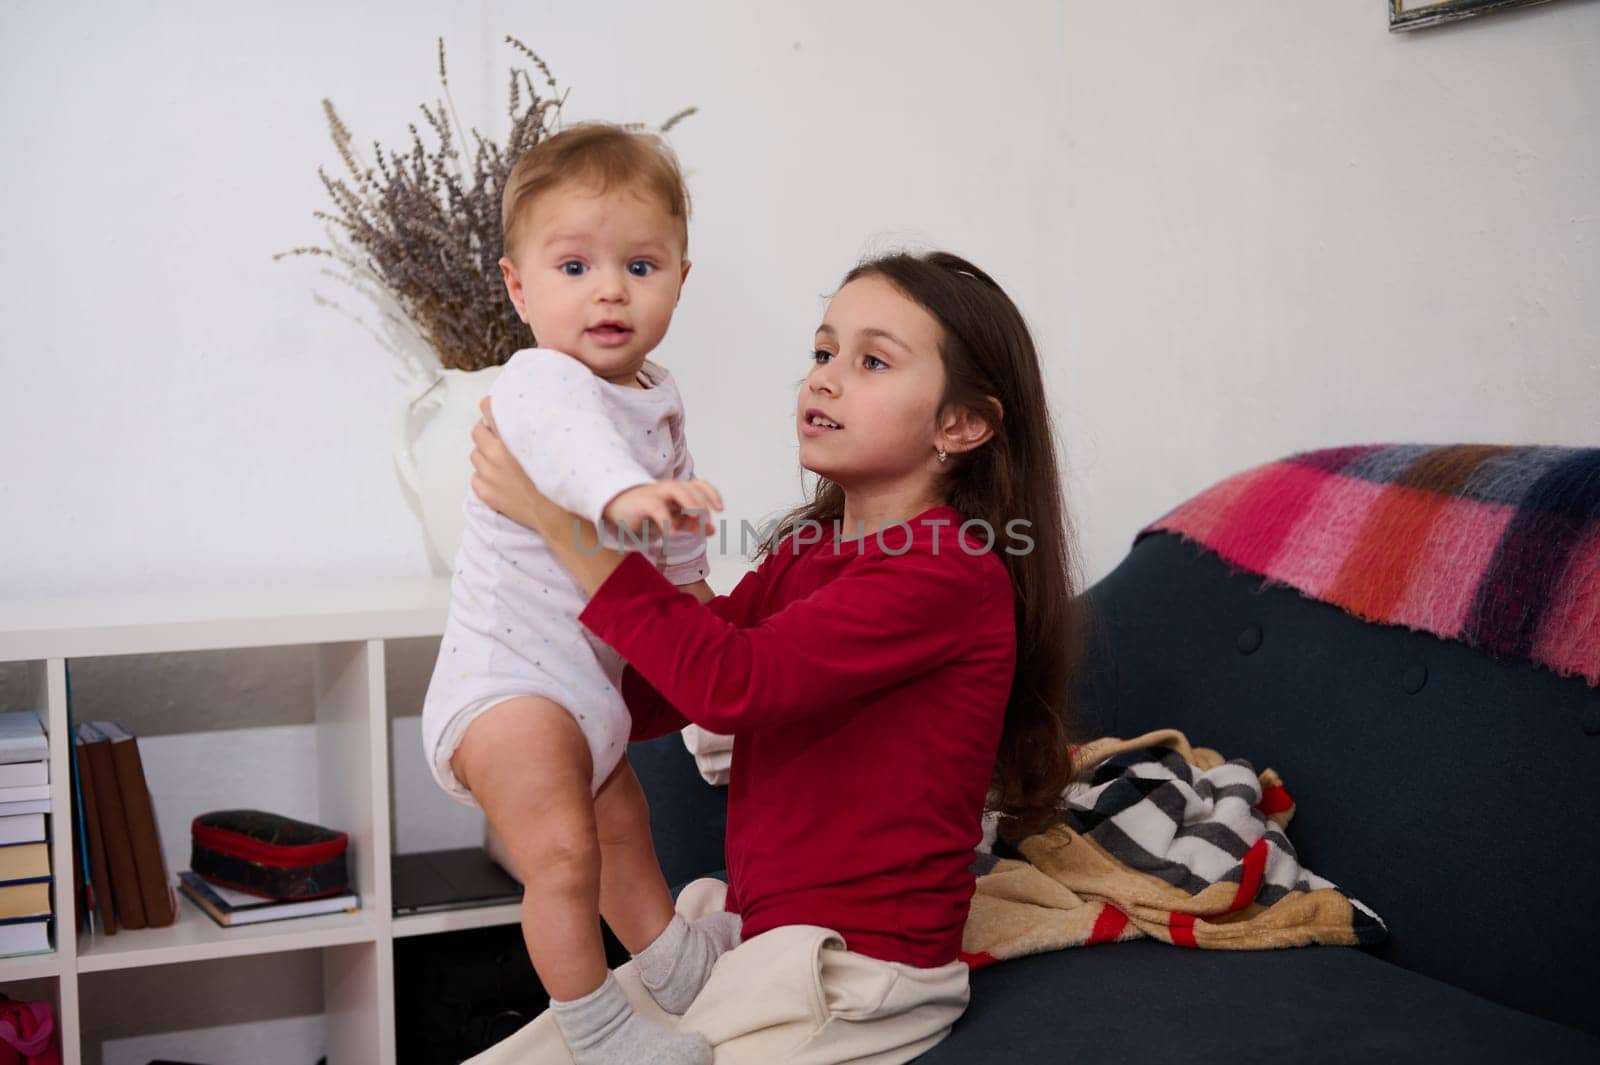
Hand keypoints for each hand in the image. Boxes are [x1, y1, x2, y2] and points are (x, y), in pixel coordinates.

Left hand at [470, 395, 560, 533]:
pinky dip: (483, 477)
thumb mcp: (548, 447)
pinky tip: (497, 480)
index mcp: (511, 440)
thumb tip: (521, 421)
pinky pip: (475, 479)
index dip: (488, 407)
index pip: (488, 412)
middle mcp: (495, 454)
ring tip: (499, 462)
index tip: (489, 406)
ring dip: (484, 456)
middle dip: (484, 432)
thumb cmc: (556, 480)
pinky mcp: (486, 492)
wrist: (554, 512)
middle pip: (477, 433)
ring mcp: (488, 475)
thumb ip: (531, 432)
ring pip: (475, 456)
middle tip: (496, 437)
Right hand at [603, 480, 723, 549]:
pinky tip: (673, 534)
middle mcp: (668, 489)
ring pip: (677, 489)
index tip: (720, 509)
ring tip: (697, 517)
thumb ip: (691, 524)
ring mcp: (655, 493)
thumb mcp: (671, 520)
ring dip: (690, 502)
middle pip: (691, 487)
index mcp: (678, 492)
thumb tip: (712, 530)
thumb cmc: (644, 513)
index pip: (699, 486)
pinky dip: (667, 520)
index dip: (712, 494)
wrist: (615, 508)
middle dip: (702, 503)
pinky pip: (656, 508)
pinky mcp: (642, 503)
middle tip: (706, 522)